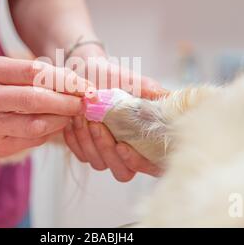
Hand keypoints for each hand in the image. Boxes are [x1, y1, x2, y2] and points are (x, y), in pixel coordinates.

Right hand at [0, 56, 90, 158]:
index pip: (34, 71)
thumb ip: (43, 76)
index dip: (65, 79)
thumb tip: (83, 86)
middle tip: (86, 102)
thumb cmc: (0, 89)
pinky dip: (51, 131)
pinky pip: (33, 140)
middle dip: (67, 101)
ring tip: (72, 113)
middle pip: (34, 99)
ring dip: (62, 119)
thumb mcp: (12, 73)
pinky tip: (56, 124)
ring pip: (36, 124)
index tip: (86, 86)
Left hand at [63, 46, 166, 181]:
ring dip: (89, 143)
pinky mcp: (85, 149)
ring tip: (83, 117)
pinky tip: (74, 121)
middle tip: (97, 125)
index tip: (122, 145)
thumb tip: (169, 96)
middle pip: (122, 172)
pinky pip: (80, 155)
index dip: (138, 162)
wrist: (86, 72)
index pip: (150, 166)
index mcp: (145, 138)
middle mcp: (127, 151)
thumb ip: (149, 89)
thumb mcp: (130, 80)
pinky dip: (75, 140)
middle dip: (107, 150)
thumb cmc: (111, 76)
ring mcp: (105, 153)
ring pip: (99, 164)